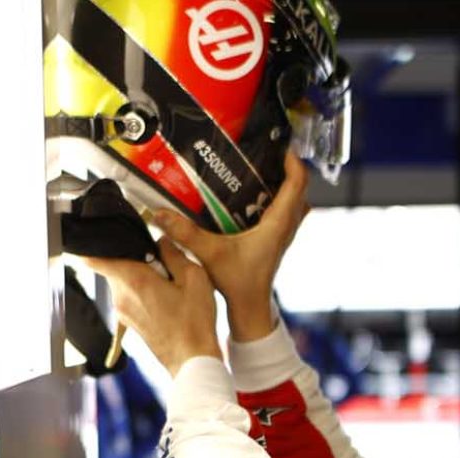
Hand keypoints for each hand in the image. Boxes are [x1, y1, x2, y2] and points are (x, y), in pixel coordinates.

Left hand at [78, 239, 219, 377]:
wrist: (192, 359)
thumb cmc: (194, 321)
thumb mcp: (194, 277)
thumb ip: (174, 253)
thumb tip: (161, 240)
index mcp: (134, 279)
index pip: (95, 258)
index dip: (95, 244)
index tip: (97, 234)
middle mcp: (121, 295)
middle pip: (115, 264)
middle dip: (133, 256)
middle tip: (160, 258)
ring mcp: (123, 310)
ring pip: (123, 280)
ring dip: (140, 274)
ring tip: (168, 281)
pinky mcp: (129, 321)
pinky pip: (130, 295)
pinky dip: (143, 289)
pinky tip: (166, 296)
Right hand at [148, 151, 310, 341]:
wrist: (250, 309)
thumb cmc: (238, 284)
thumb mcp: (209, 253)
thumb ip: (185, 232)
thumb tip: (160, 213)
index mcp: (278, 223)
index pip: (297, 182)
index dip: (292, 160)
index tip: (278, 146)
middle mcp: (286, 226)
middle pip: (299, 188)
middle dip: (286, 167)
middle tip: (265, 154)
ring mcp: (284, 235)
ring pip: (295, 201)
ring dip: (285, 185)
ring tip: (261, 172)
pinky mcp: (277, 242)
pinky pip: (286, 214)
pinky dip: (278, 201)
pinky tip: (254, 199)